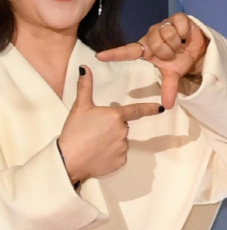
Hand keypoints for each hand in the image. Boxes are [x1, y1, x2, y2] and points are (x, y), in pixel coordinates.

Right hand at [57, 66, 162, 182]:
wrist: (69, 159)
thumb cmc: (74, 133)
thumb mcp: (79, 107)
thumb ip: (84, 87)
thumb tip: (84, 68)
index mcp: (115, 116)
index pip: (136, 110)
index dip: (149, 108)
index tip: (160, 108)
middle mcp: (122, 131)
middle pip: (122, 127)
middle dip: (111, 128)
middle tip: (94, 132)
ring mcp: (122, 147)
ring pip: (120, 142)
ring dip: (110, 142)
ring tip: (93, 144)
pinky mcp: (120, 161)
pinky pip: (118, 156)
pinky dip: (109, 155)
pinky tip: (96, 154)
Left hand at [96, 13, 207, 108]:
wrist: (198, 47)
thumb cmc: (179, 58)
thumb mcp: (172, 74)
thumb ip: (168, 88)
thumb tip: (168, 107)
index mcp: (144, 50)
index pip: (126, 52)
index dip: (114, 54)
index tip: (99, 56)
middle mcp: (150, 36)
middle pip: (155, 45)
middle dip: (167, 52)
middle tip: (173, 54)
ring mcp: (161, 25)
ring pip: (167, 35)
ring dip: (177, 43)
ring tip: (180, 45)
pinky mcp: (175, 17)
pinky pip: (178, 25)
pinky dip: (185, 32)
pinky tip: (185, 35)